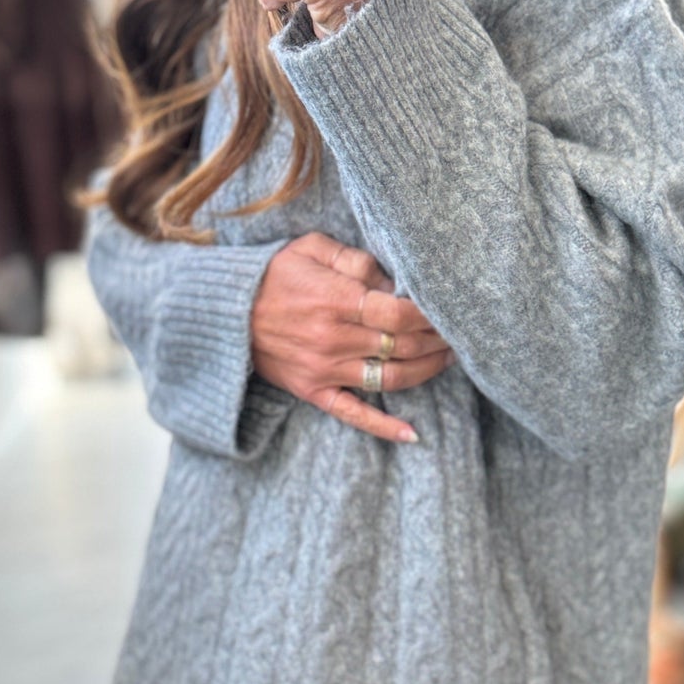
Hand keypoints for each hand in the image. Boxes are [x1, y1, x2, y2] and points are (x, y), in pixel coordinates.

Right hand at [252, 234, 451, 445]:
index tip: (449, 309)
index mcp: (335, 300)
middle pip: (402, 345)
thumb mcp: (312, 249)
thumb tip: (395, 281)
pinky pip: (354, 414)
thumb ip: (356, 261)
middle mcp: (333, 339)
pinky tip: (412, 434)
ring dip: (425, 371)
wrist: (225, 313)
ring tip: (446, 359)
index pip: (399, 312)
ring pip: (390, 379)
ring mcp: (324, 370)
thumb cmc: (273, 275)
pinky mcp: (314, 391)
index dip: (431, 314)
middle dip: (437, 340)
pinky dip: (384, 427)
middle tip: (458, 332)